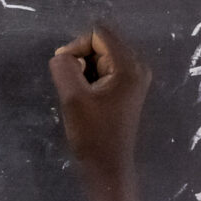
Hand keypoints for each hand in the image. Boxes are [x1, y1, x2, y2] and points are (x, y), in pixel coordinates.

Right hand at [49, 24, 150, 178]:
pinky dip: (91, 78)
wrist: (107, 166)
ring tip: (81, 94)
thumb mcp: (72, 97)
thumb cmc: (92, 133)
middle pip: (101, 42)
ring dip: (84, 70)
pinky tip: (88, 98)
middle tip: (74, 86)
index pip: (98, 33)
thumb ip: (64, 67)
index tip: (68, 73)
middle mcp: (137, 66)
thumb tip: (63, 55)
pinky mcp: (128, 89)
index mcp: (129, 66)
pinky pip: (105, 69)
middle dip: (81, 58)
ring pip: (101, 56)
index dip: (76, 47)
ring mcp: (134, 78)